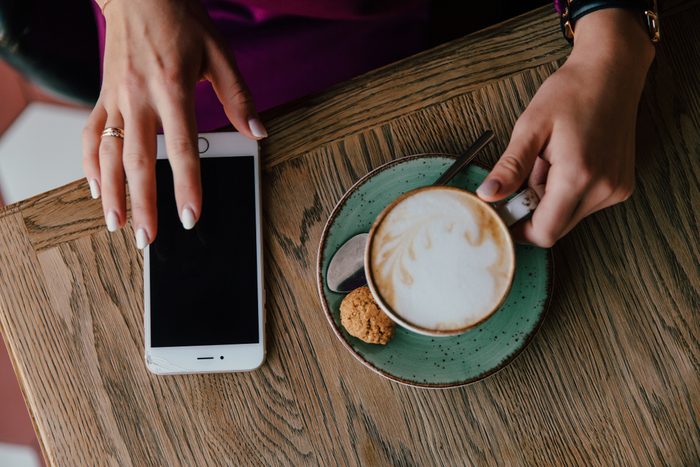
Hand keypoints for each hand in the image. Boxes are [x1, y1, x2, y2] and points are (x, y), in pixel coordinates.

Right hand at [82, 0, 265, 248]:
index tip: (190, 216)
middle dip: (142, 205)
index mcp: (173, 88)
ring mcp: (116, 98)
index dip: (187, 186)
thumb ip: (239, 96)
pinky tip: (96, 188)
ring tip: (116, 225)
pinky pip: (90, 135)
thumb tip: (258, 132)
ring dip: (111, 193)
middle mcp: (139, 97)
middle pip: (138, 161)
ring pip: (108, 154)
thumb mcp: (220, 53)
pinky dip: (89, 164)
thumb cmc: (180, 19)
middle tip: (148, 238)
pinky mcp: (103, 96)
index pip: (182, 148)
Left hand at [477, 9, 654, 246]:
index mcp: (578, 176)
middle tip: (524, 176)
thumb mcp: (530, 127)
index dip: (519, 229)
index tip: (502, 213)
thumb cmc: (570, 93)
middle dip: (533, 211)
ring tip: (549, 162)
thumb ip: (510, 167)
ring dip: (549, 199)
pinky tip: (566, 162)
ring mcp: (616, 189)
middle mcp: (603, 188)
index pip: (545, 232)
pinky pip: (584, 204)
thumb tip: (487, 195)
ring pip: (569, 217)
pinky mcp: (621, 186)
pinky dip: (567, 192)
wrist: (611, 71)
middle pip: (556, 228)